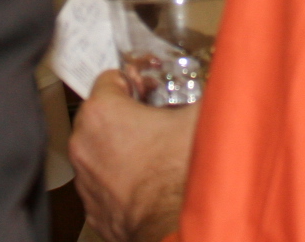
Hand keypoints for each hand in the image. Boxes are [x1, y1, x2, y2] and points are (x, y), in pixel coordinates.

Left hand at [69, 70, 198, 241]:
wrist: (177, 228)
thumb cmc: (181, 177)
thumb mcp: (200, 117)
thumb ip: (204, 93)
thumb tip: (220, 84)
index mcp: (102, 112)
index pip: (111, 78)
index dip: (135, 81)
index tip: (149, 89)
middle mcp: (84, 143)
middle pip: (102, 114)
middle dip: (127, 114)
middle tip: (155, 119)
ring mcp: (86, 179)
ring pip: (101, 150)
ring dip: (122, 148)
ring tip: (155, 152)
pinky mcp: (93, 207)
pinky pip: (104, 182)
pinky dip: (120, 179)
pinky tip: (148, 180)